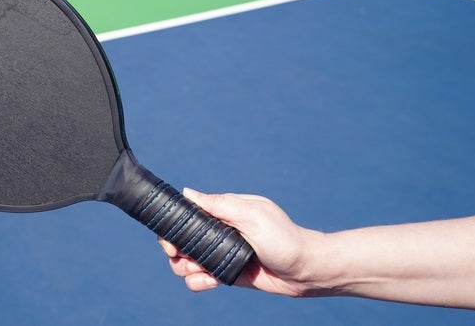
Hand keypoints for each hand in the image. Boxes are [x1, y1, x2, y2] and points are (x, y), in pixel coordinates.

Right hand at [158, 189, 324, 296]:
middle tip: (180, 256)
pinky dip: (199, 282)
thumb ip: (219, 204)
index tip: (170, 238)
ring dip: (186, 268)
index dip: (173, 226)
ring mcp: (220, 253)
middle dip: (174, 250)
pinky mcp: (224, 273)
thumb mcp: (252, 215)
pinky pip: (199, 279)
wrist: (304, 272)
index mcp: (223, 212)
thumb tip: (187, 193)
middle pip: (180, 240)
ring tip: (201, 271)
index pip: (188, 215)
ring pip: (185, 262)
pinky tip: (212, 281)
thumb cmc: (283, 238)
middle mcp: (218, 232)